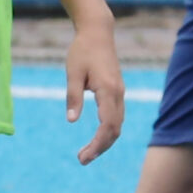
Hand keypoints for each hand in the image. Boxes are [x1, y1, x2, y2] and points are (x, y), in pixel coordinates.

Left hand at [66, 14, 126, 165]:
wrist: (98, 32)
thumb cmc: (82, 50)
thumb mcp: (72, 73)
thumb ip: (73, 97)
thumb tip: (72, 121)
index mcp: (108, 90)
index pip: (107, 126)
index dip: (97, 144)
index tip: (83, 156)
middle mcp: (118, 94)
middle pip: (115, 130)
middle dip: (101, 147)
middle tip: (82, 159)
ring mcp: (120, 93)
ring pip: (118, 124)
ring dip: (105, 141)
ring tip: (87, 153)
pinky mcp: (117, 91)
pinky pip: (116, 116)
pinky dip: (108, 131)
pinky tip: (96, 138)